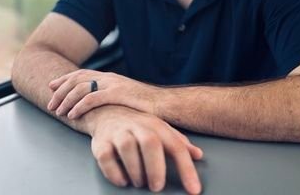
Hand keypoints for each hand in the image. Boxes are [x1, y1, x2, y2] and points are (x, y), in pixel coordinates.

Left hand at [47, 70, 155, 118]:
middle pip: (77, 79)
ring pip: (81, 88)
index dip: (65, 79)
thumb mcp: (124, 97)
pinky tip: (72, 115)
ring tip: (57, 111)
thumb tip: (97, 104)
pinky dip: (79, 106)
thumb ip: (111, 97)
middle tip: (50, 103)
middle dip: (61, 90)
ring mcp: (113, 84)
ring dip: (66, 99)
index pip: (82, 74)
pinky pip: (92, 98)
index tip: (52, 86)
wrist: (163, 104)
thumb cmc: (144, 105)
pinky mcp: (118, 94)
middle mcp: (109, 78)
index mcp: (110, 77)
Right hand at [86, 105, 202, 193]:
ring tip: (140, 183)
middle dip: (156, 168)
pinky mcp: (101, 142)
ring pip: (127, 148)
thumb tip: (198, 154)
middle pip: (150, 142)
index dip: (186, 168)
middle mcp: (138, 126)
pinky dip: (114, 173)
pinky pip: (106, 157)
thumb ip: (179, 143)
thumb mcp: (161, 130)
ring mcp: (118, 132)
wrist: (108, 112)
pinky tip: (123, 180)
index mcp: (157, 125)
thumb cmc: (139, 126)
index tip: (193, 189)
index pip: (176, 146)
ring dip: (135, 171)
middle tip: (158, 187)